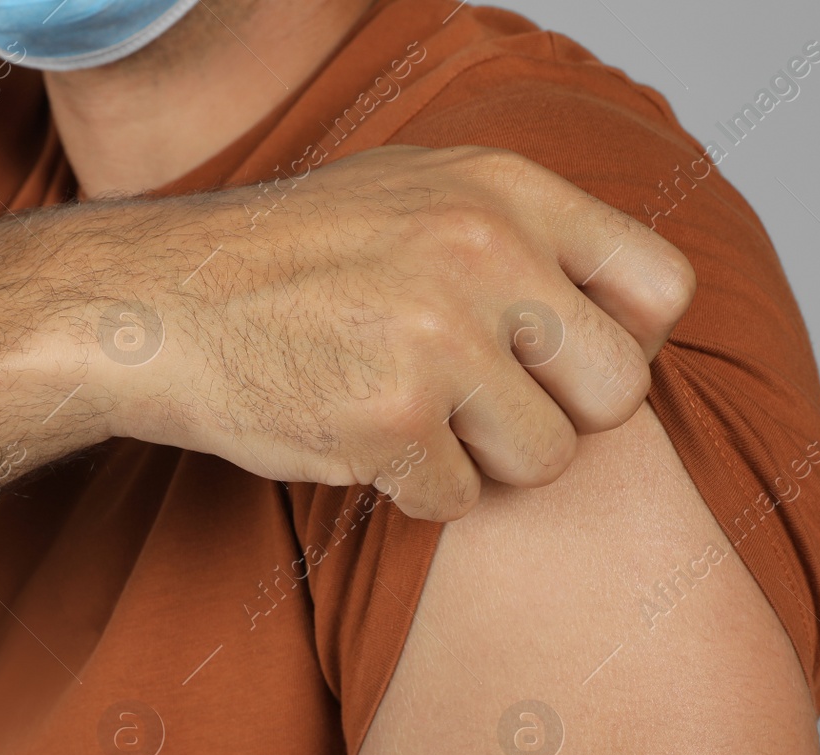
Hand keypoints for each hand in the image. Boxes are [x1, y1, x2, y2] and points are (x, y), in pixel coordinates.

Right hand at [87, 144, 695, 521]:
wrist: (157, 304)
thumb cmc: (286, 257)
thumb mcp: (414, 193)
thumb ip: (521, 235)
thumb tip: (629, 312)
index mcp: (505, 190)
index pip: (662, 287)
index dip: (627, 342)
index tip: (568, 362)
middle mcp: (484, 254)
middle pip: (618, 390)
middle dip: (560, 416)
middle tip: (487, 407)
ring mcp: (438, 339)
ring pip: (545, 458)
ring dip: (484, 461)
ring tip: (413, 418)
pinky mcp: (390, 423)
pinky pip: (458, 500)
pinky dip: (413, 490)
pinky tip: (360, 439)